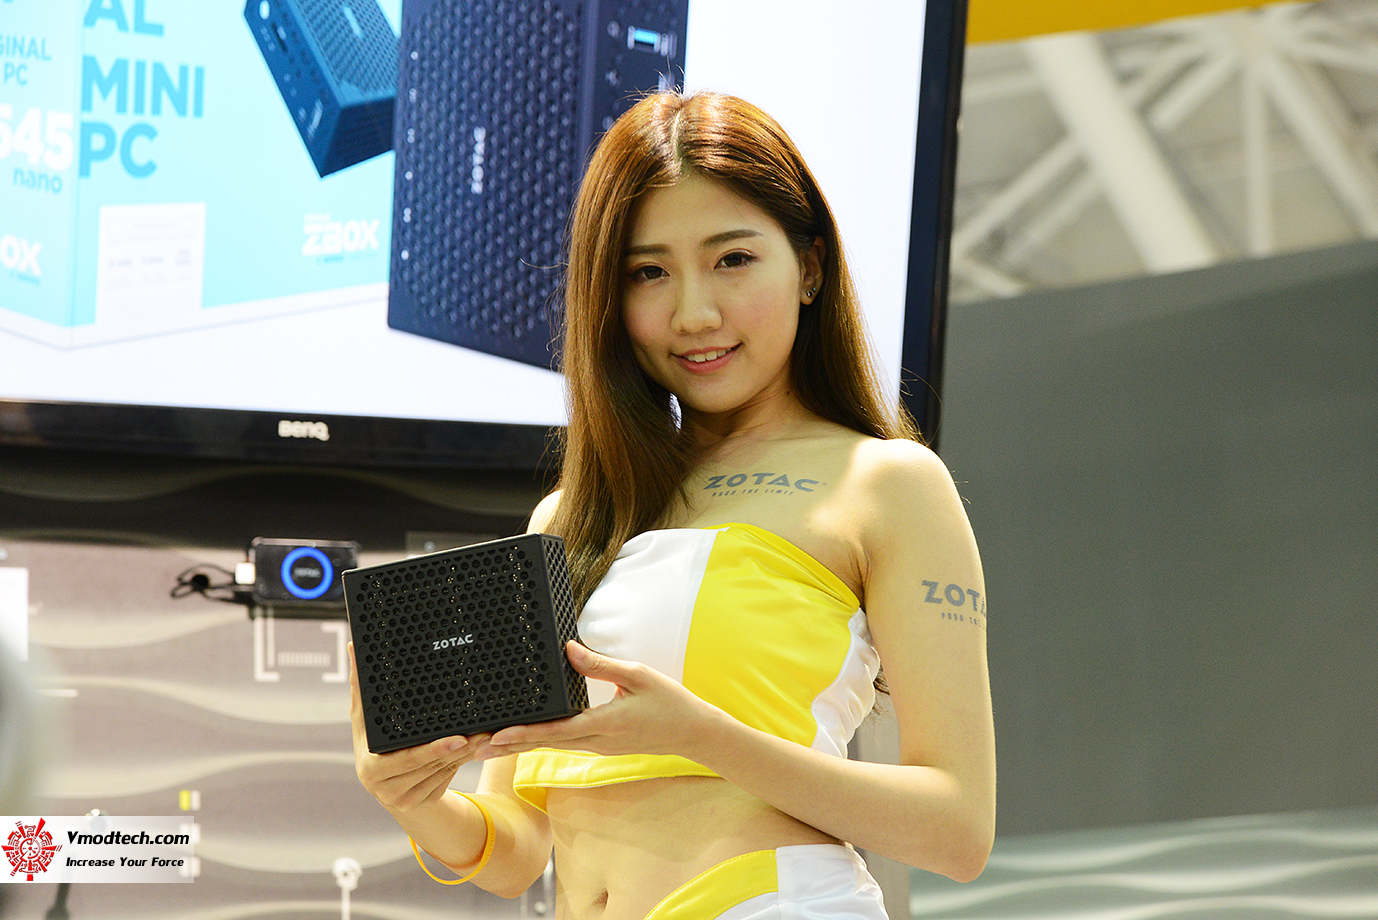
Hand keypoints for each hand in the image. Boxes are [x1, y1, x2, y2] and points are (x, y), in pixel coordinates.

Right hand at [348, 642, 490, 812]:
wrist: (378, 779)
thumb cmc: (374, 742)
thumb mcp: (366, 718)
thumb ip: (362, 687)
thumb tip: (355, 647)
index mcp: (369, 764)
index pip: (406, 757)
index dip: (433, 749)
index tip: (458, 737)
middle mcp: (381, 785)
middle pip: (427, 766)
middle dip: (455, 749)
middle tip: (480, 734)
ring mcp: (398, 798)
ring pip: (439, 773)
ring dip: (463, 756)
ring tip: (483, 738)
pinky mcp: (414, 803)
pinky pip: (442, 780)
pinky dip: (458, 765)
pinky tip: (473, 751)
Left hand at [474, 641, 719, 761]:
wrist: (693, 733)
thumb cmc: (669, 702)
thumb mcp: (637, 676)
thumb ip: (599, 664)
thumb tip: (567, 649)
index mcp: (604, 725)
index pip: (555, 732)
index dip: (522, 734)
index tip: (495, 736)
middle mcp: (596, 741)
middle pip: (544, 744)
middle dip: (508, 745)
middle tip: (473, 745)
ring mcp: (597, 747)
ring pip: (551, 746)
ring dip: (519, 745)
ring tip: (486, 744)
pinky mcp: (600, 745)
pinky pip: (563, 742)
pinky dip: (539, 740)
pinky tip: (523, 736)